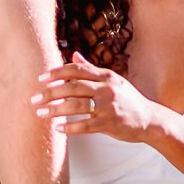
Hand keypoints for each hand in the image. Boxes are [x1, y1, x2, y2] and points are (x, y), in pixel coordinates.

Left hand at [32, 53, 165, 144]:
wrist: (149, 119)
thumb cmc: (127, 99)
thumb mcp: (112, 81)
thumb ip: (92, 69)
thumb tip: (74, 54)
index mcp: (106, 76)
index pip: (77, 69)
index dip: (56, 73)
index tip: (41, 79)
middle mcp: (107, 89)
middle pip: (72, 87)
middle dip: (50, 92)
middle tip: (34, 98)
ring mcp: (108, 107)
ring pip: (76, 106)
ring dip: (55, 109)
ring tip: (40, 113)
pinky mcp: (109, 124)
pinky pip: (85, 125)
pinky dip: (70, 127)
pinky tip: (58, 128)